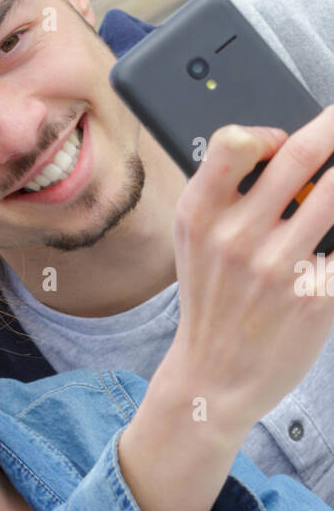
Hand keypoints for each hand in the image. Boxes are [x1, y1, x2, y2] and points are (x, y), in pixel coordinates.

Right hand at [164, 105, 333, 438]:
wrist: (213, 379)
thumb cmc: (212, 304)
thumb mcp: (195, 244)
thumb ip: (225, 195)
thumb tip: (286, 151)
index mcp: (200, 217)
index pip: (234, 142)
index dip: (268, 131)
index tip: (285, 140)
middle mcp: (236, 238)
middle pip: (302, 153)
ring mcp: (278, 268)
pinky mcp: (315, 297)